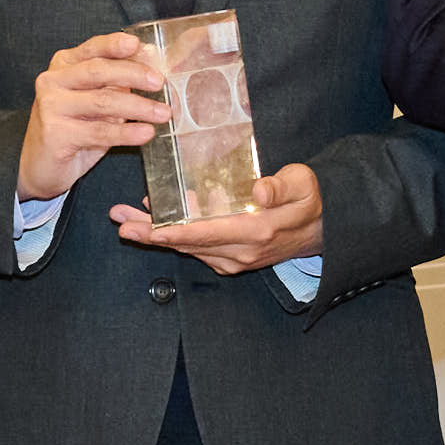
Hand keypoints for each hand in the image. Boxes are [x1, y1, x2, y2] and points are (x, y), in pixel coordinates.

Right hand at [17, 30, 171, 202]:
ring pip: (102, 102)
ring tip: (163, 113)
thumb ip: (117, 81)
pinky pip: (98, 131)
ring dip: (138, 107)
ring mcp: (51, 106)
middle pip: (98, 71)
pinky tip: (146, 133)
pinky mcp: (55, 134)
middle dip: (133, 74)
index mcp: (64, 65)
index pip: (92, 48)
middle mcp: (53, 81)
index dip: (115, 45)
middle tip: (159, 82)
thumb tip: (150, 57)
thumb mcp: (97, 99)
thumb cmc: (74, 127)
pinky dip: (126, 132)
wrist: (42, 165)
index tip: (137, 44)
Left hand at [114, 159, 326, 276]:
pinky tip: (155, 220)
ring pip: (188, 248)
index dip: (174, 231)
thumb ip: (281, 187)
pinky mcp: (233, 260)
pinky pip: (198, 249)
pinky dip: (175, 236)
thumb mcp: (303, 184)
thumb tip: (259, 190)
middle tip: (119, 221)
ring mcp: (236, 260)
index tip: (146, 228)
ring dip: (156, 235)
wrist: (325, 229)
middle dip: (150, 233)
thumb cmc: (311, 199)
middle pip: (188, 244)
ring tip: (126, 219)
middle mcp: (241, 252)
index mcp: (256, 231)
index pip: (206, 233)